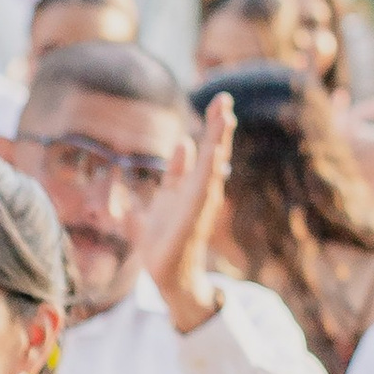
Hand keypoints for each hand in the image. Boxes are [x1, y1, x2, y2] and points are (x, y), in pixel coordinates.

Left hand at [145, 95, 231, 335]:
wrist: (166, 275)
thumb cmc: (160, 246)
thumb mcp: (148, 215)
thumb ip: (152, 191)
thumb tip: (160, 162)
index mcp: (184, 187)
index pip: (197, 154)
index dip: (204, 131)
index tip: (214, 107)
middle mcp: (196, 190)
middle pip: (211, 151)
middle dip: (217, 126)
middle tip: (223, 98)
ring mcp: (199, 200)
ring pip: (212, 163)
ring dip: (218, 139)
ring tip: (226, 115)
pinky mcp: (195, 213)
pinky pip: (204, 186)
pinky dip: (210, 168)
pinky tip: (215, 151)